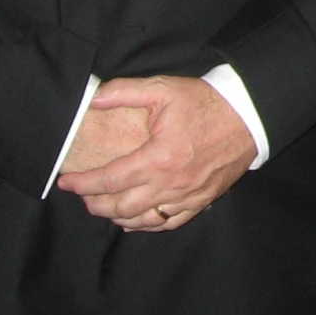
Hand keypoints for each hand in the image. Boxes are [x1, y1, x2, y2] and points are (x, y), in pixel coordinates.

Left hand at [55, 75, 257, 231]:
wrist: (248, 115)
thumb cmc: (205, 102)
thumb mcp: (163, 89)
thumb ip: (124, 92)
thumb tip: (92, 99)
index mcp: (157, 159)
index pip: (109, 180)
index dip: (83, 184)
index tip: (66, 182)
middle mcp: (170, 184)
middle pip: (120, 207)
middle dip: (94, 205)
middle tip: (81, 195)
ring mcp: (186, 197)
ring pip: (142, 220)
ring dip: (117, 217)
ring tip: (103, 207)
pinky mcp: (200, 201)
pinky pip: (168, 223)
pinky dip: (146, 225)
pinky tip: (135, 220)